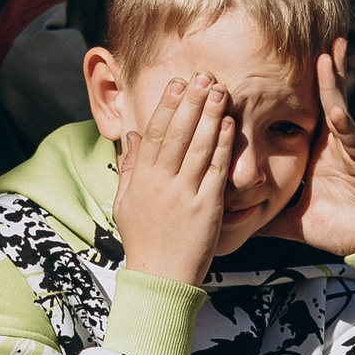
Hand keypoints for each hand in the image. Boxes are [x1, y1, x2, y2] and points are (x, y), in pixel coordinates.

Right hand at [113, 73, 234, 286]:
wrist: (160, 277)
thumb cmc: (143, 240)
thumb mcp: (125, 202)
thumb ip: (130, 167)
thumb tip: (132, 135)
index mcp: (142, 179)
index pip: (154, 133)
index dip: (167, 106)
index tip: (178, 83)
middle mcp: (162, 183)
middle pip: (178, 134)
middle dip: (192, 102)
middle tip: (204, 77)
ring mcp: (185, 194)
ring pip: (199, 148)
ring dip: (210, 117)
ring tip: (220, 92)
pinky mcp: (207, 208)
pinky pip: (216, 172)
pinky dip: (223, 147)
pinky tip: (229, 126)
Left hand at [266, 40, 354, 256]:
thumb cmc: (340, 229)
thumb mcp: (294, 222)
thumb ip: (268, 217)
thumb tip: (234, 220)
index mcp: (315, 152)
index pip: (296, 115)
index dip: (284, 93)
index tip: (264, 70)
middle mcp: (331, 143)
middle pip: (319, 99)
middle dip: (315, 70)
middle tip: (306, 38)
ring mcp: (348, 147)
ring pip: (337, 106)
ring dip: (331, 81)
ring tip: (324, 54)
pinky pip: (350, 134)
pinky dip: (343, 119)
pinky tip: (335, 105)